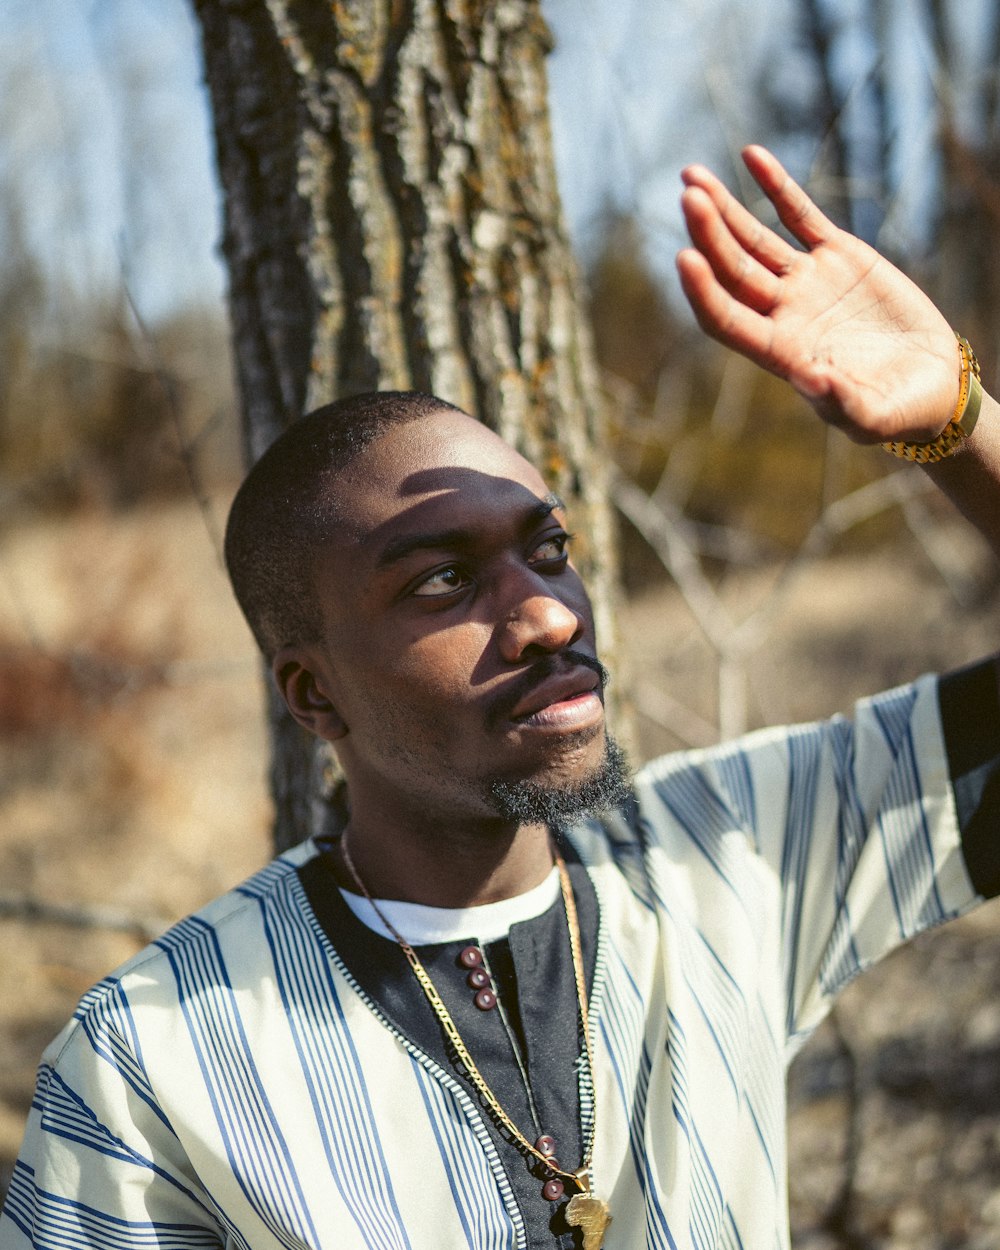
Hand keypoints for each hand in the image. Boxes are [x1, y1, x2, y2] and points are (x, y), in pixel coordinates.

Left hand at [676, 145, 959, 443]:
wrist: (929, 384)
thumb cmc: (896, 410)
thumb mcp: (873, 417)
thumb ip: (841, 403)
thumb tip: (809, 379)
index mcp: (780, 352)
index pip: (726, 319)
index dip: (703, 291)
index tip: (683, 257)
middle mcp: (783, 313)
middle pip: (731, 270)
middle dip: (708, 235)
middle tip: (688, 198)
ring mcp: (806, 282)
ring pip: (754, 239)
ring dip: (724, 209)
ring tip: (690, 177)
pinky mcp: (837, 256)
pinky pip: (800, 215)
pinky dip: (777, 185)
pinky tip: (750, 155)